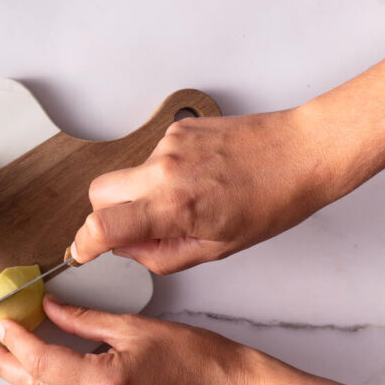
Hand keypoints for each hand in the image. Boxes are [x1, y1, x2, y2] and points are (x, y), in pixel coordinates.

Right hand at [73, 58, 384, 274]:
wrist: (302, 152)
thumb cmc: (272, 201)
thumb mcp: (217, 249)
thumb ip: (162, 256)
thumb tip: (129, 252)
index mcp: (174, 207)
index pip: (102, 226)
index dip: (83, 244)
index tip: (82, 251)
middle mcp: (164, 172)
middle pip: (98, 193)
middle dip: (106, 213)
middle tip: (136, 226)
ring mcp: (168, 146)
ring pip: (127, 175)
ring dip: (143, 192)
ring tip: (189, 198)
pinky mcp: (177, 128)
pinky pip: (152, 157)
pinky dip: (165, 172)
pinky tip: (199, 177)